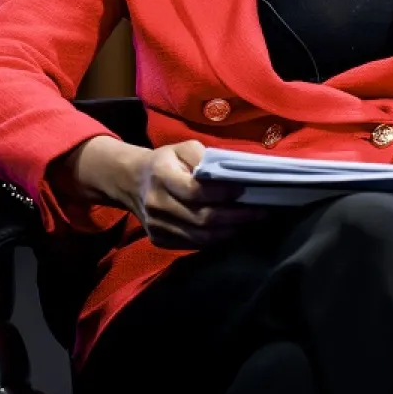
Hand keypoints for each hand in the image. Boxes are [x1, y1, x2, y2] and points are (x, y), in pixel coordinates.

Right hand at [122, 140, 266, 248]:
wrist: (131, 182)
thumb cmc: (166, 162)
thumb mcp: (183, 148)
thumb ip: (204, 158)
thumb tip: (230, 173)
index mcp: (161, 176)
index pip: (195, 191)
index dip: (222, 193)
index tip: (244, 190)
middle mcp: (156, 204)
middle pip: (201, 218)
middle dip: (236, 217)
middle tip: (261, 212)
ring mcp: (157, 226)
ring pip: (200, 237)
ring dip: (231, 231)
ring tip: (253, 223)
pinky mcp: (160, 240)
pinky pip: (194, 245)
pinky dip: (217, 239)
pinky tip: (234, 229)